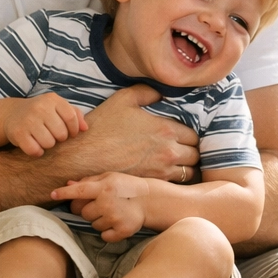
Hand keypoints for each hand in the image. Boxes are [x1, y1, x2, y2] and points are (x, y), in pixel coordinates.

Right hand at [4, 93, 86, 156]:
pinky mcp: (18, 133)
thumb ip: (75, 114)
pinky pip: (34, 150)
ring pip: (49, 143)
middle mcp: (39, 107)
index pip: (71, 117)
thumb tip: (85, 128)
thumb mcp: (58, 107)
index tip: (71, 133)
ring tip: (43, 138)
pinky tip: (35, 145)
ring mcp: (27, 120)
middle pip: (61, 132)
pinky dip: (37, 152)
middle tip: (54, 135)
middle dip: (60, 138)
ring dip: (48, 145)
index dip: (74, 129)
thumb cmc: (42, 112)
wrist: (12, 113)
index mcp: (52, 99)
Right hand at [50, 84, 198, 180]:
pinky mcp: (151, 185)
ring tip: (176, 164)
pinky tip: (163, 175)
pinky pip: (174, 185)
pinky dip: (173, 180)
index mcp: (166, 130)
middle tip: (182, 150)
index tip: (183, 136)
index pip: (194, 136)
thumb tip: (161, 92)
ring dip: (185, 168)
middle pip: (195, 156)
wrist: (82, 158)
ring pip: (188, 173)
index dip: (190, 136)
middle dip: (191, 152)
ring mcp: (161, 171)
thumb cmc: (101, 128)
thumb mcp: (123, 100)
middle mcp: (168, 152)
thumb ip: (146, 92)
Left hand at [52, 172, 148, 241]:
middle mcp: (107, 203)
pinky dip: (108, 232)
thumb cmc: (127, 186)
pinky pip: (103, 236)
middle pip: (82, 212)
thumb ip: (89, 181)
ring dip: (98, 221)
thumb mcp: (110, 178)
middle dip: (87, 210)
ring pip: (92, 225)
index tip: (53, 194)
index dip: (64, 193)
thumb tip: (68, 185)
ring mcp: (114, 218)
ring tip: (112, 213)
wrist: (151, 200)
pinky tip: (116, 223)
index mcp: (104, 187)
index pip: (79, 191)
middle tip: (99, 205)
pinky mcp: (121, 231)